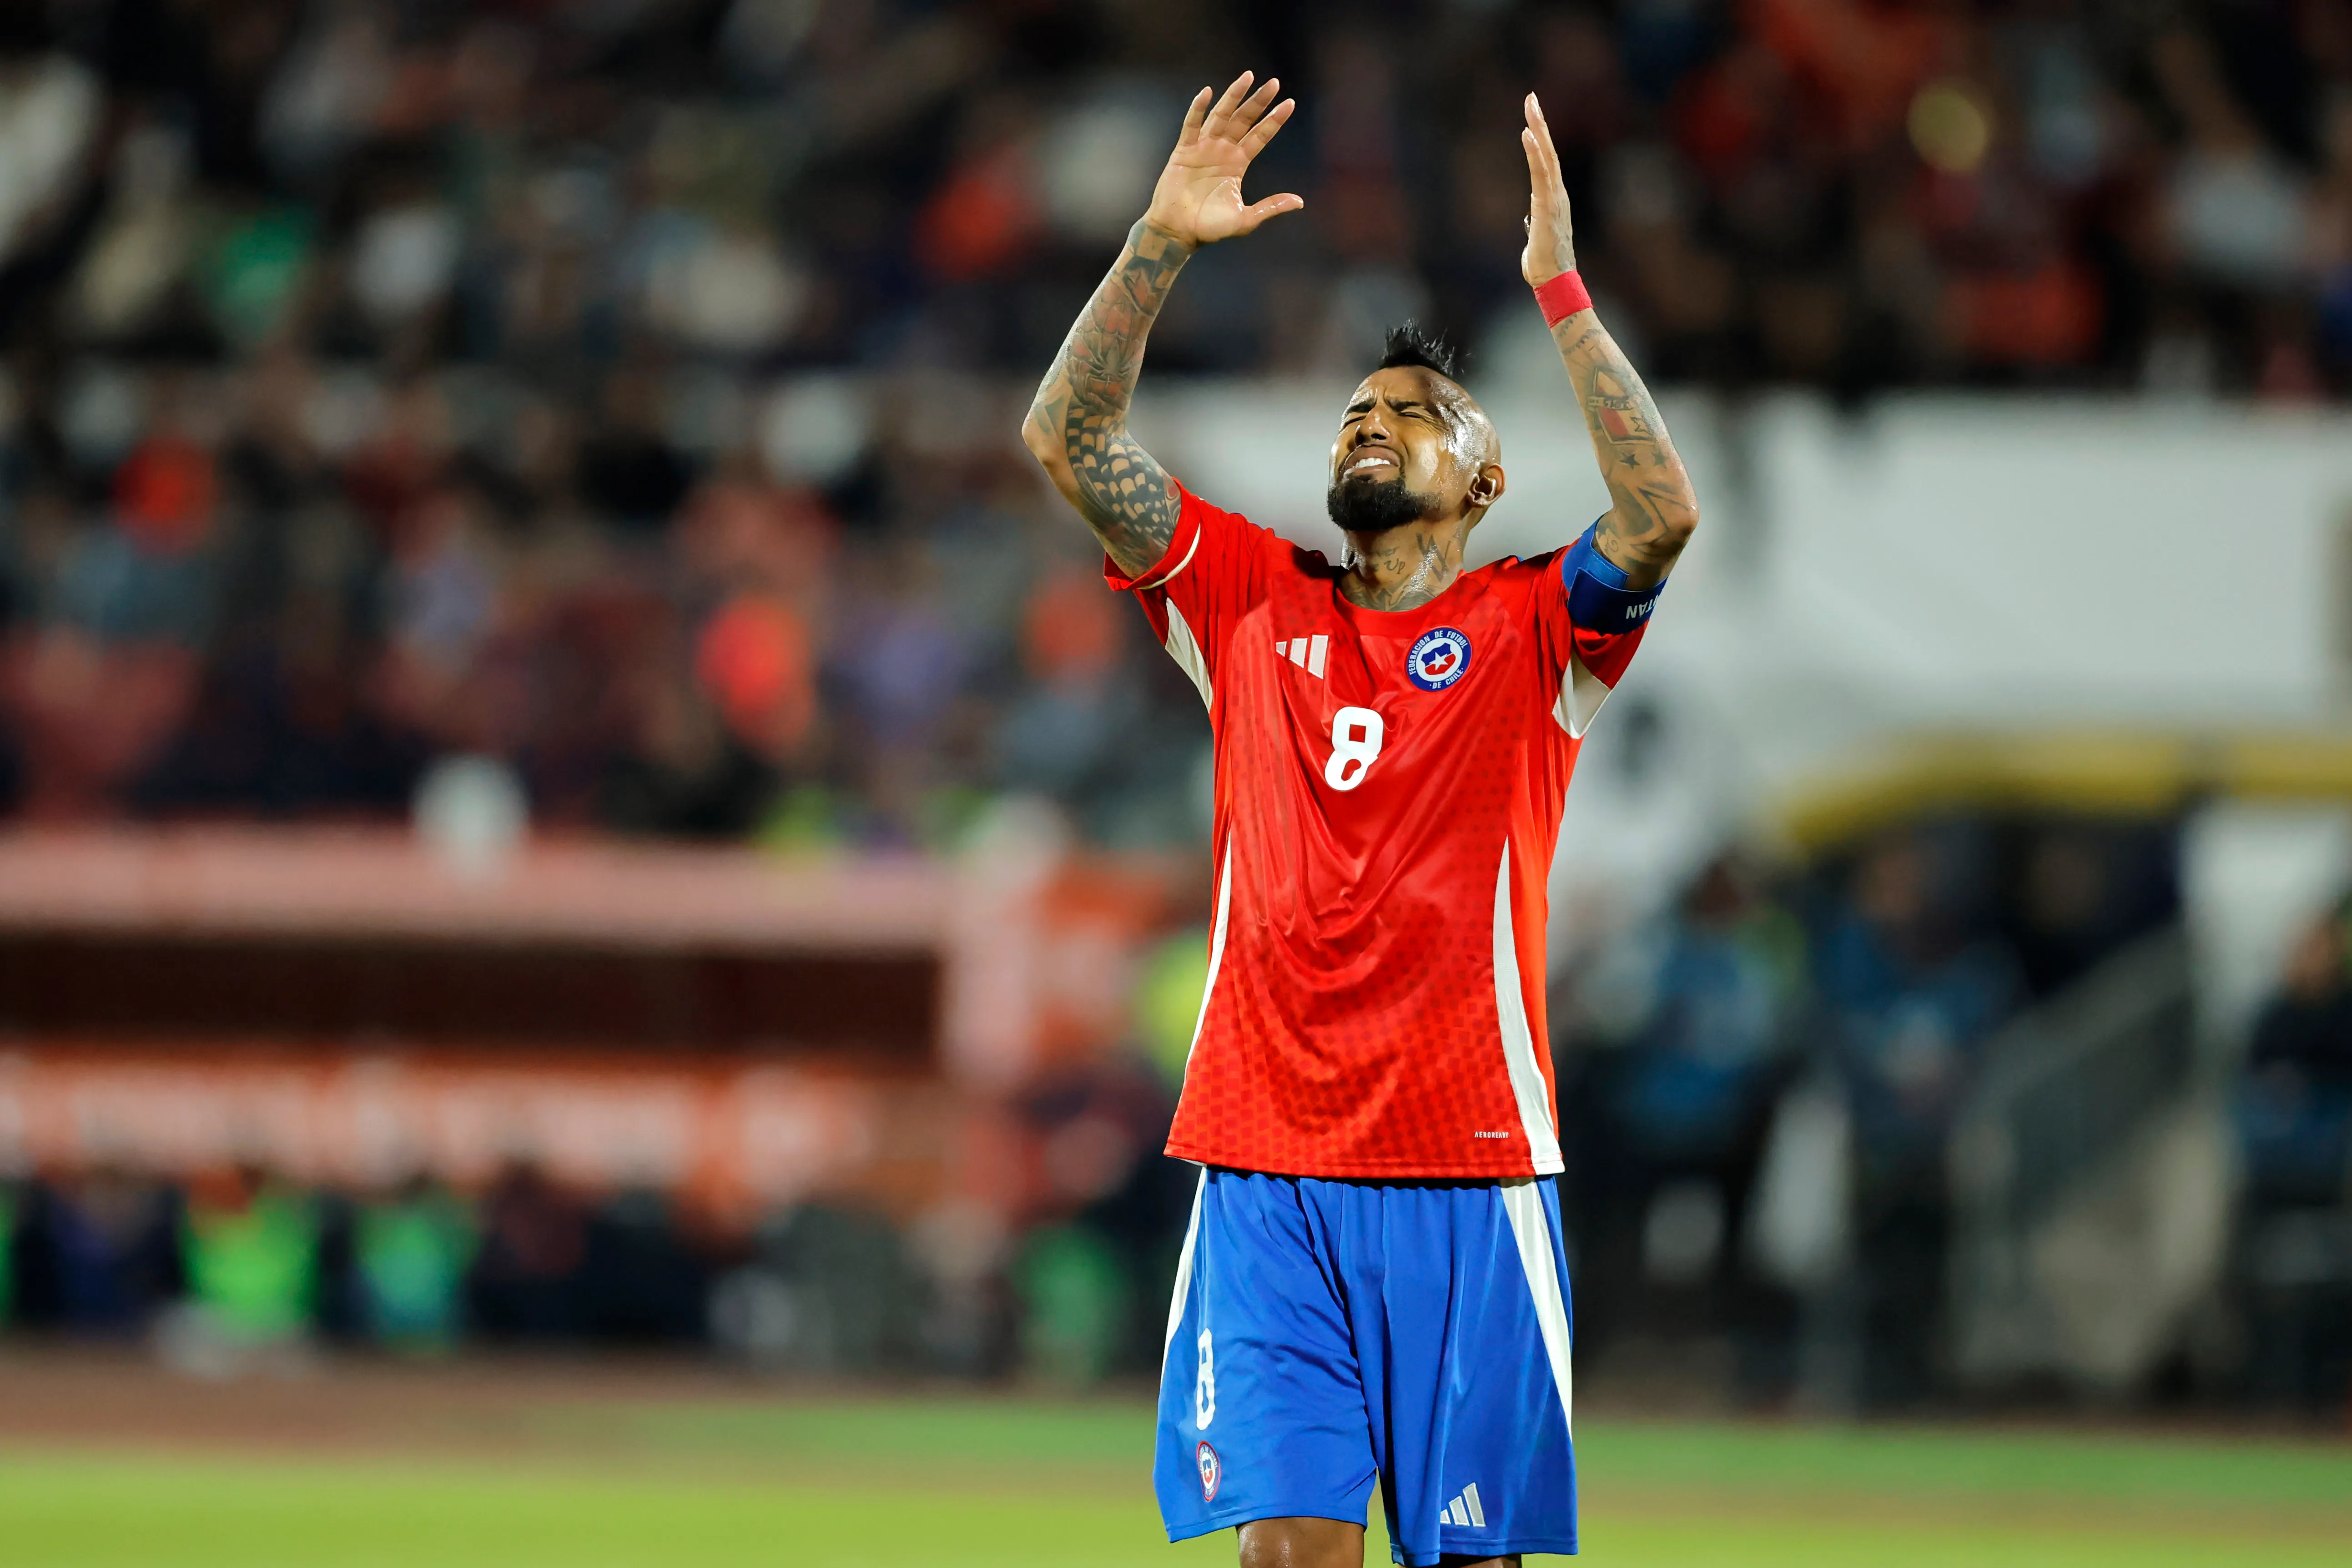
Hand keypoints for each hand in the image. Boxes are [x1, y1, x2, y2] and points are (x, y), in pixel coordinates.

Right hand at [1142, 72, 1302, 248]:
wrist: (1179, 232)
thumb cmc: (1210, 228)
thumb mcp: (1246, 219)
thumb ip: (1270, 207)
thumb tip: (1299, 202)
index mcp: (1238, 164)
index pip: (1260, 136)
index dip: (1274, 120)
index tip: (1290, 103)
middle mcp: (1223, 151)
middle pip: (1244, 120)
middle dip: (1258, 101)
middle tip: (1274, 83)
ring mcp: (1203, 148)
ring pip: (1221, 116)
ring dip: (1233, 97)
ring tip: (1247, 78)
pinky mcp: (1184, 151)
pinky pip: (1192, 125)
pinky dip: (1198, 109)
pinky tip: (1207, 93)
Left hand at [1520, 93, 1576, 284]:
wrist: (1554, 281)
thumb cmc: (1544, 263)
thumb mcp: (1536, 235)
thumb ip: (1535, 222)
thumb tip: (1530, 220)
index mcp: (1553, 198)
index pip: (1546, 161)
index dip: (1540, 137)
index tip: (1531, 114)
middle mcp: (1557, 193)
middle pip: (1548, 151)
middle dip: (1539, 122)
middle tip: (1531, 97)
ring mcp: (1554, 198)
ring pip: (1546, 157)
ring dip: (1538, 129)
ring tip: (1531, 106)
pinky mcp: (1547, 206)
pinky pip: (1541, 175)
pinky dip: (1535, 153)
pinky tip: (1528, 135)